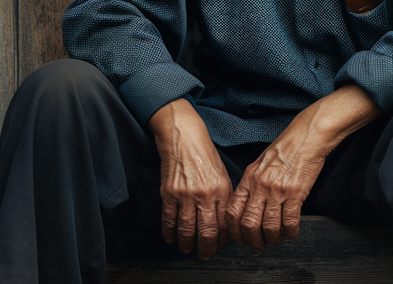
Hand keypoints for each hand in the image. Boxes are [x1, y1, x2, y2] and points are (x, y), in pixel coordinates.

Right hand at [149, 98, 229, 259]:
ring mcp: (186, 194)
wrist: (184, 137)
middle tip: (205, 255)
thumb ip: (223, 198)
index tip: (218, 245)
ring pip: (187, 230)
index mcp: (222, 190)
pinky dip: (169, 233)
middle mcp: (205, 194)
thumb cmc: (205, 154)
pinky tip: (170, 238)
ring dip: (187, 244)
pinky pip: (169, 220)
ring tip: (187, 250)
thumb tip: (223, 221)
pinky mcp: (169, 193)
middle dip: (206, 249)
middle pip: (207, 232)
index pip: (224, 224)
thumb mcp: (223, 174)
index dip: (221, 239)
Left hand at [226, 84, 380, 250]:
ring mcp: (278, 190)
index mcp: (249, 178)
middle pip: (249, 224)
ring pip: (269, 226)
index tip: (240, 238)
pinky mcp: (296, 192)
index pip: (233, 212)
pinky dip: (290, 232)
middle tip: (258, 246)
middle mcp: (260, 185)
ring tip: (276, 241)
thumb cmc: (285, 148)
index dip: (234, 231)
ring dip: (273, 239)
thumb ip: (252, 183)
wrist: (307, 136)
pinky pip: (290, 221)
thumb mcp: (260, 163)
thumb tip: (246, 204)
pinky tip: (291, 233)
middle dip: (252, 241)